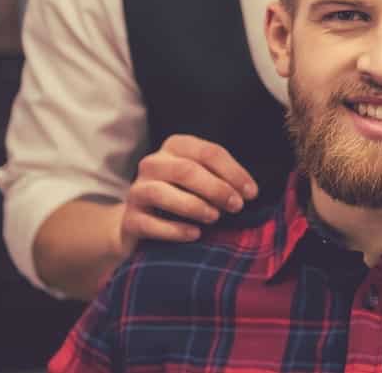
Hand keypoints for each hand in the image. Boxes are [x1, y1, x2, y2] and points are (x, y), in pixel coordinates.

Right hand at [115, 135, 257, 255]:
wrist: (141, 222)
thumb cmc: (182, 196)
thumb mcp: (201, 180)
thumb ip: (221, 178)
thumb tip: (249, 192)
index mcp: (175, 147)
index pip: (209, 152)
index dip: (233, 172)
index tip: (252, 193)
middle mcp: (153, 163)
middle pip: (186, 170)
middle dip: (216, 188)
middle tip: (237, 206)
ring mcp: (137, 190)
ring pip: (163, 193)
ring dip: (194, 205)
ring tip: (215, 217)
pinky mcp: (129, 218)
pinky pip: (150, 223)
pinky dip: (175, 229)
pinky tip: (195, 234)